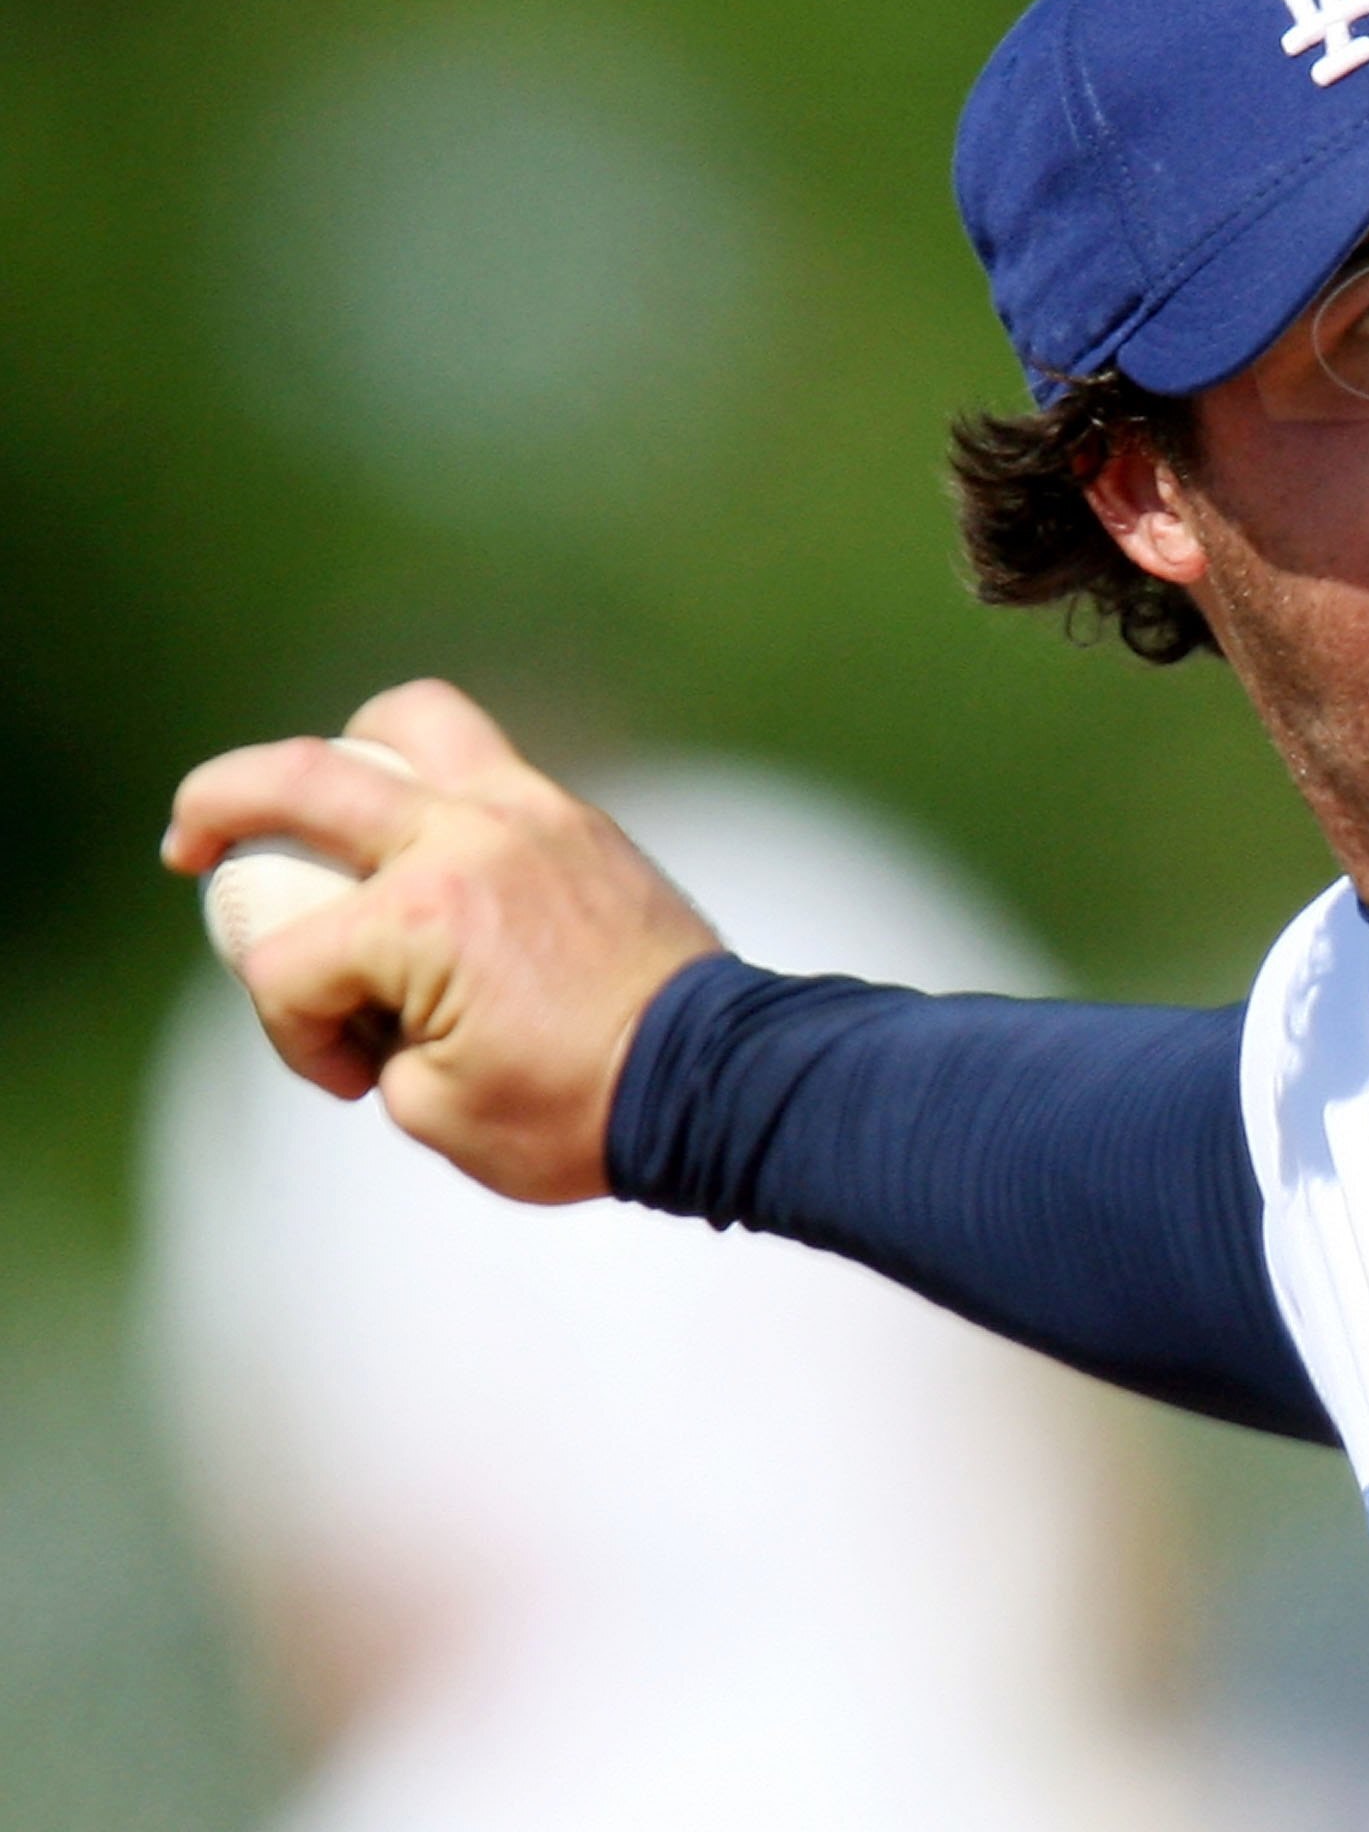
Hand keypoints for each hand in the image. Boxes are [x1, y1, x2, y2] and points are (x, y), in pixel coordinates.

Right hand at [161, 680, 719, 1203]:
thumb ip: (370, 1035)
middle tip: (190, 842)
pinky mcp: (576, 818)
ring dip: (344, 746)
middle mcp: (467, 840)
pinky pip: (485, 758)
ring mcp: (530, 813)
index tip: (354, 1079)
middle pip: (298, 777)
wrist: (715, 1083)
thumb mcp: (434, 1109)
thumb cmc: (579, 1111)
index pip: (288, 962)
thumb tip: (370, 992)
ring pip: (412, 719)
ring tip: (317, 794)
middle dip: (216, 805)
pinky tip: (416, 829)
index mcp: (422, 918)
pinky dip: (432, 776)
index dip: (294, 1035)